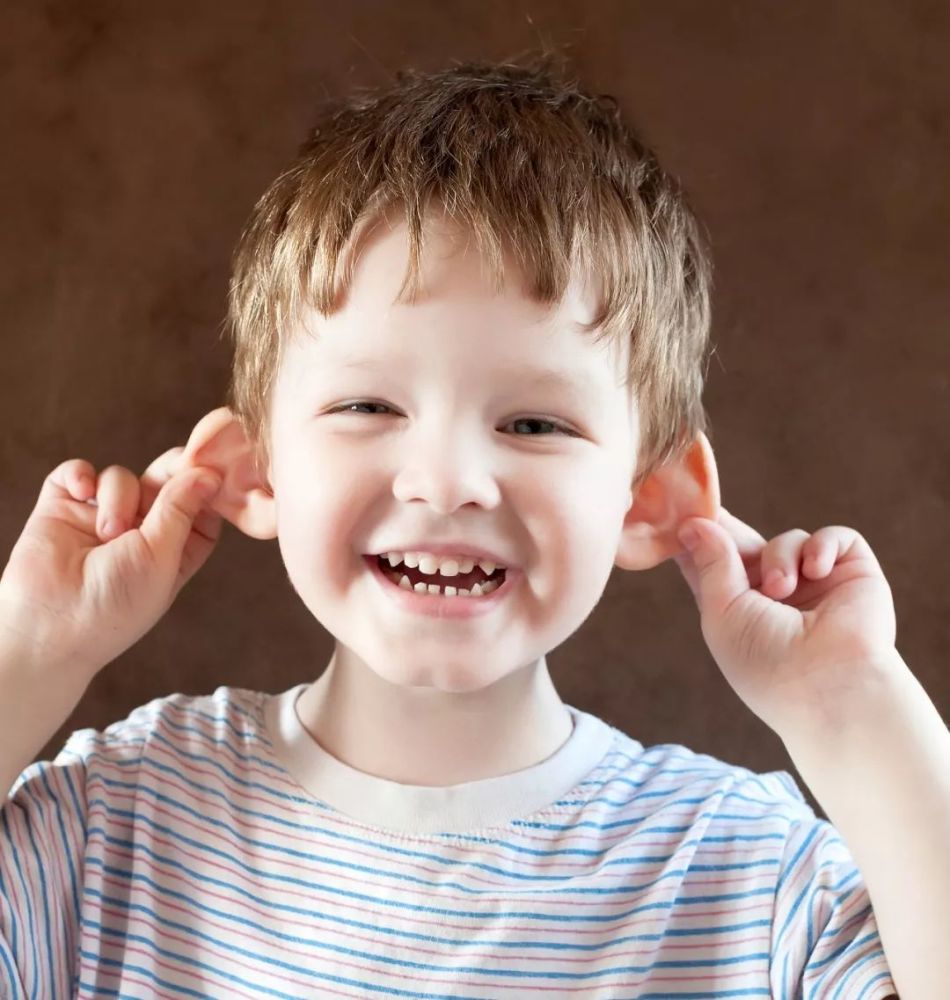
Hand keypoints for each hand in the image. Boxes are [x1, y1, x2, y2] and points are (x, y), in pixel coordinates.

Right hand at [0, 423, 223, 683]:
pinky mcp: (62, 508)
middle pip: (163, 484)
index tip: (214, 471)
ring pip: (121, 478)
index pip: (200, 508)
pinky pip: (76, 473)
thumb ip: (181, 510)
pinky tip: (82, 491)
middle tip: (173, 469)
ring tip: (109, 533)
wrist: (49, 624)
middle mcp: (139, 533)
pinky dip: (80, 475)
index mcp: (173, 550)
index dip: (206, 487)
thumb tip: (211, 474)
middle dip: (169, 473)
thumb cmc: (114, 604)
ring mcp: (99, 518)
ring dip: (119, 496)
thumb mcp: (161, 556)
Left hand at [674, 508, 898, 740]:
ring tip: (781, 590)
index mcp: (739, 609)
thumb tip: (692, 523)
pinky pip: (834, 537)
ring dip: (780, 557)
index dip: (697, 540)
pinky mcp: (852, 572)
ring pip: (788, 540)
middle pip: (747, 546)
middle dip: (730, 531)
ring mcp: (815, 584)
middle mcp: (776, 595)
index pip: (714, 566)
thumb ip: (710, 564)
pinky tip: (815, 571)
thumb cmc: (766, 661)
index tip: (678, 514)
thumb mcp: (722, 612)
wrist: (830, 684)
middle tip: (711, 509)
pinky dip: (821, 547)